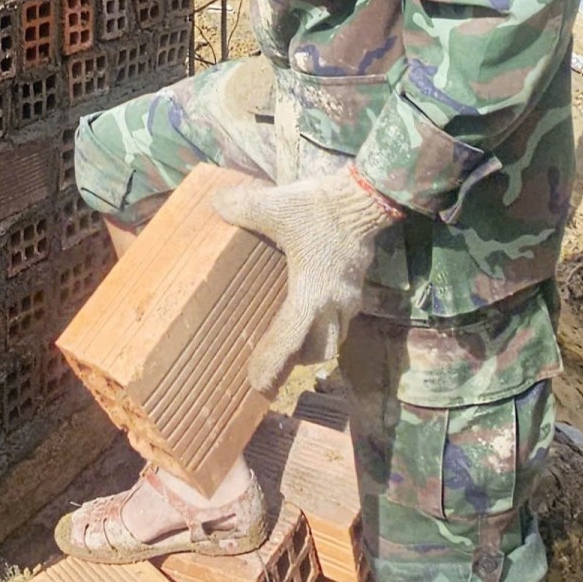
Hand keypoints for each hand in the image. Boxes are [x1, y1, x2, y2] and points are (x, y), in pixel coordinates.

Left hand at [209, 168, 402, 394]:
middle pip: (320, 349)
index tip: (256, 384)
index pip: (288, 343)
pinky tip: (314, 304)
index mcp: (310, 297)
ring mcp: (350, 297)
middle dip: (298, 358)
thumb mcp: (275, 206)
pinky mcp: (358, 284)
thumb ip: (242, 207)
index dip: (270, 365)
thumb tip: (216, 202)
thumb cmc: (320, 209)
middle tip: (276, 359)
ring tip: (294, 336)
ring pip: (336, 336)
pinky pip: (344, 316)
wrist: (366, 197)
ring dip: (317, 341)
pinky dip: (328, 321)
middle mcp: (333, 305)